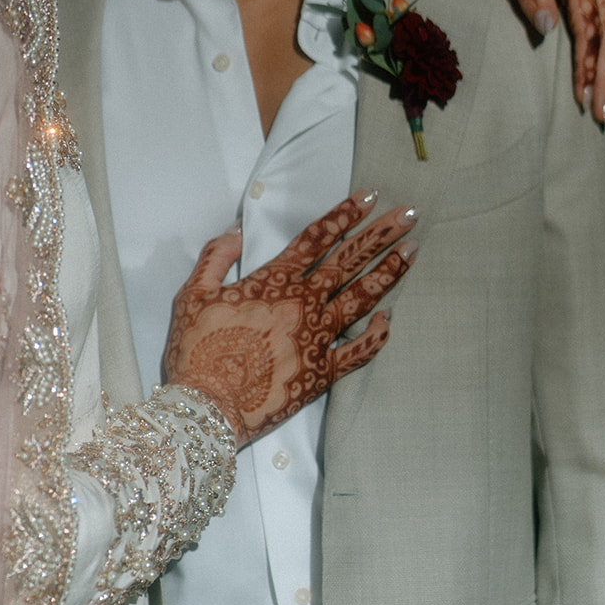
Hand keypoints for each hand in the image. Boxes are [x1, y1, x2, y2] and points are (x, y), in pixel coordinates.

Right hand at [163, 193, 416, 448]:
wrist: (206, 407)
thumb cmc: (197, 350)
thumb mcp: (192, 293)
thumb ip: (217, 256)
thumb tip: (237, 230)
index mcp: (273, 281)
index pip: (317, 238)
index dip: (345, 214)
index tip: (370, 196)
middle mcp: (303, 304)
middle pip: (349, 261)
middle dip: (381, 234)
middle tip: (410, 214)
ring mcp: (317, 338)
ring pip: (362, 298)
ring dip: (389, 272)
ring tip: (412, 250)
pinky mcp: (322, 373)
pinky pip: (359, 352)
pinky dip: (377, 335)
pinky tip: (390, 318)